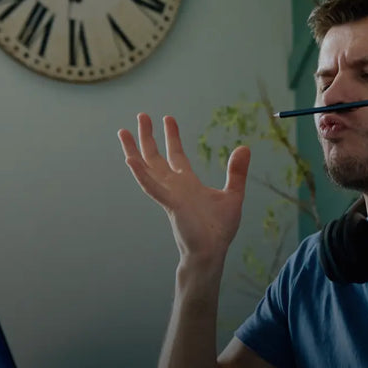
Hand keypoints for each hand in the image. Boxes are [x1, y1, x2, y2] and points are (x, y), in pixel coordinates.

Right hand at [119, 114, 250, 260]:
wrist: (211, 252)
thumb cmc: (218, 229)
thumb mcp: (234, 195)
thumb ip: (237, 172)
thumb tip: (244, 148)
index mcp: (187, 183)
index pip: (176, 155)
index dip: (171, 136)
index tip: (167, 118)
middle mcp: (174, 186)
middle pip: (156, 157)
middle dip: (148, 136)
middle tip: (141, 115)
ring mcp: (169, 194)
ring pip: (147, 168)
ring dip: (134, 150)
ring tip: (122, 132)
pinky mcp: (170, 204)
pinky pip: (152, 187)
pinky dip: (141, 174)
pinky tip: (130, 160)